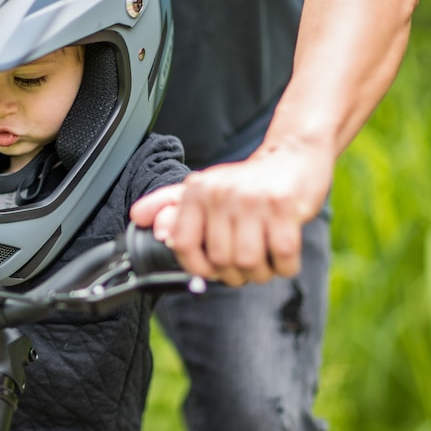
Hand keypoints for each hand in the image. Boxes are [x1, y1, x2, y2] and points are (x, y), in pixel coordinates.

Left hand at [130, 142, 331, 284]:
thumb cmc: (247, 184)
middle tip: (246, 263)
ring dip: (260, 273)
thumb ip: (169, 204)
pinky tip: (283, 256)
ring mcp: (253, 199)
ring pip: (248, 263)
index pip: (181, 244)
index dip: (195, 266)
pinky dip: (284, 266)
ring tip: (264, 260)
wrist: (293, 156)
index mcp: (197, 191)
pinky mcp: (284, 206)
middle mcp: (221, 193)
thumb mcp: (205, 189)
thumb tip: (137, 217)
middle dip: (235, 274)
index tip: (210, 268)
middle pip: (219, 260)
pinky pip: (281, 257)